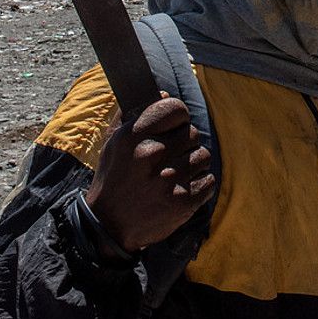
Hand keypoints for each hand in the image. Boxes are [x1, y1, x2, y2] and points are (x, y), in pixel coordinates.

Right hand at [84, 96, 215, 253]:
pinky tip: (181, 188)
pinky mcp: (183, 202)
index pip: (176, 108)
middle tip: (171, 156)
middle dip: (185, 143)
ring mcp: (169, 180)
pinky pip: (209, 180)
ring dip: (193, 164)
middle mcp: (152, 155)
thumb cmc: (114, 178)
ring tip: (175, 174)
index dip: (178, 117)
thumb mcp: (114, 142)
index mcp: (134, 136)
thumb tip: (164, 93)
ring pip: (203, 156)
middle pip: (193, 133)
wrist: (109, 225)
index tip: (174, 127)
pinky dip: (200, 184)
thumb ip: (136, 114)